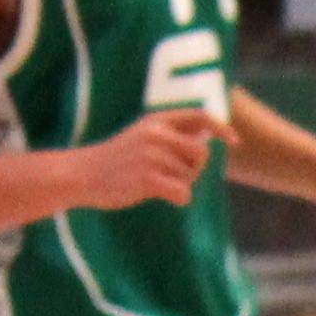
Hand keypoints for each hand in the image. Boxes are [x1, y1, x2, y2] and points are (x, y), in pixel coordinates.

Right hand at [75, 107, 224, 212]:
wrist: (81, 174)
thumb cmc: (116, 159)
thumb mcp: (142, 136)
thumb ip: (171, 135)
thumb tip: (206, 140)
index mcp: (156, 120)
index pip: (199, 116)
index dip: (220, 128)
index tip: (234, 141)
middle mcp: (156, 134)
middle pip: (201, 153)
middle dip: (195, 167)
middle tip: (174, 175)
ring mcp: (152, 156)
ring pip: (190, 175)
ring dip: (180, 184)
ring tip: (155, 183)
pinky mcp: (149, 178)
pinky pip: (183, 193)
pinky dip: (178, 198)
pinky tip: (161, 196)